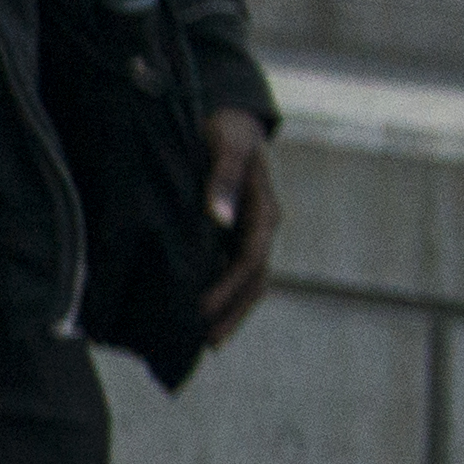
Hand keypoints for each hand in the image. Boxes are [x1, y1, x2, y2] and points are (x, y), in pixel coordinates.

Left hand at [196, 110, 279, 346]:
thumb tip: (220, 217)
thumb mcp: (226, 146)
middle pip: (254, 281)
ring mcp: (250, 235)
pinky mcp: (235, 235)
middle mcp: (261, 229)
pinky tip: (198, 312)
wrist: (231, 120)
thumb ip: (222, 178)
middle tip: (207, 342)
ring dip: (231, 311)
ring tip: (205, 340)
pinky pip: (232, 271)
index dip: (228, 289)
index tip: (202, 310)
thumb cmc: (227, 131)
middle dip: (233, 312)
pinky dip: (221, 293)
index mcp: (264, 213)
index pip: (250, 261)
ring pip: (247, 282)